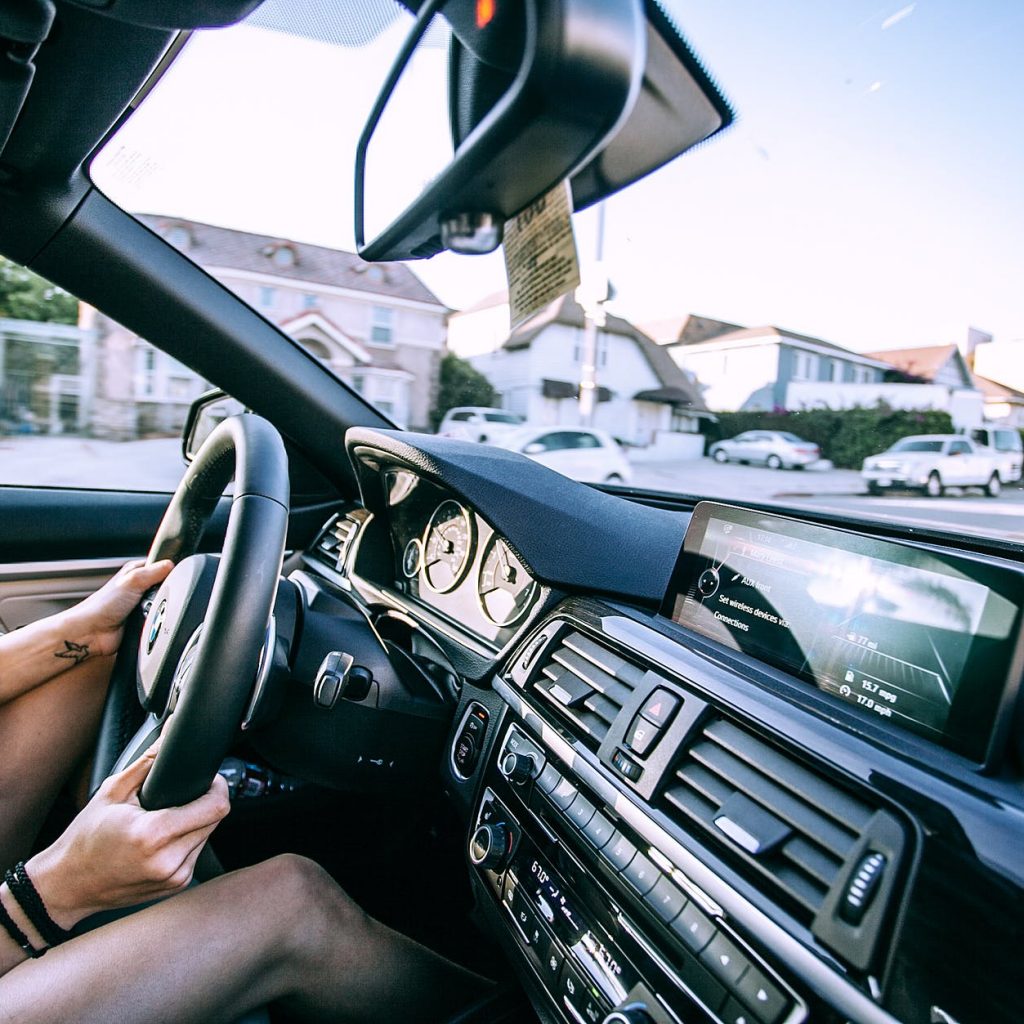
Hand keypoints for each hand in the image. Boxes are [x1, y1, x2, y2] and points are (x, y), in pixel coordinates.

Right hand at [25, 739, 229, 928]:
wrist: (67, 885)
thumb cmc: (85, 839)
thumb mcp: (112, 792)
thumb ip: (148, 761)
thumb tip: (170, 734)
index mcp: (153, 835)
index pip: (216, 806)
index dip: (217, 787)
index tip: (207, 779)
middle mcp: (168, 860)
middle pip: (215, 819)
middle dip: (203, 803)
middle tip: (176, 799)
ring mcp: (174, 877)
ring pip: (207, 836)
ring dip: (195, 824)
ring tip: (163, 821)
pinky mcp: (175, 885)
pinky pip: (196, 852)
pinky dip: (186, 842)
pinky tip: (162, 841)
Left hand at [66, 559, 173, 658]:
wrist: (92, 634)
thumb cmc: (100, 606)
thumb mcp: (131, 581)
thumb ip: (153, 571)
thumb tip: (171, 564)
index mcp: (135, 572)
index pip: (161, 565)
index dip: (168, 571)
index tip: (170, 578)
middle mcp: (138, 587)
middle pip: (165, 587)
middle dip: (164, 593)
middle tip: (156, 597)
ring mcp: (141, 605)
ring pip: (164, 604)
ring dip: (160, 609)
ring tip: (151, 611)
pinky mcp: (143, 621)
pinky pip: (159, 620)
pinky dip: (157, 621)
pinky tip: (151, 621)